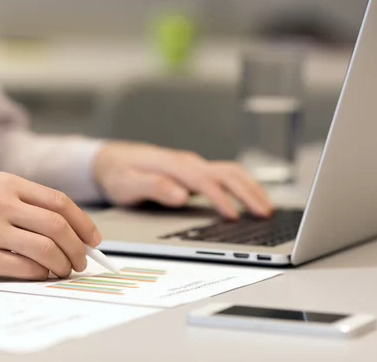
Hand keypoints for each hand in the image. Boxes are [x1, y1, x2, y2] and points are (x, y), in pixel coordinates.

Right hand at [0, 173, 100, 279]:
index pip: (59, 202)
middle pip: (57, 226)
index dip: (83, 223)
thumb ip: (25, 205)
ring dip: (62, 264)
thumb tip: (69, 230)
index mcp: (6, 183)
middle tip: (80, 261)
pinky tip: (41, 275)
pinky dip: (40, 274)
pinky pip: (24, 268)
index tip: (94, 239)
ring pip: (45, 249)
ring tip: (63, 270)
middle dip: (77, 247)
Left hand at [93, 142, 272, 218]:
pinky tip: (251, 200)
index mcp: (172, 165)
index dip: (220, 198)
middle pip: (226, 172)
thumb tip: (181, 195)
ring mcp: (192, 166)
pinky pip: (225, 177)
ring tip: (266, 209)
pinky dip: (243, 187)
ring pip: (230, 172)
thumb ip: (153, 187)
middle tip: (265, 214)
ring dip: (250, 188)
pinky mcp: (194, 173)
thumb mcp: (126, 184)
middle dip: (248, 192)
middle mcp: (187, 162)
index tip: (234, 217)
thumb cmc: (118, 173)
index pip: (203, 180)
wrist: (110, 160)